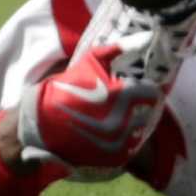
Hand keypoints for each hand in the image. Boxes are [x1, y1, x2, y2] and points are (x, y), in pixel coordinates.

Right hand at [15, 44, 160, 179]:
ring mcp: (122, 143)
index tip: (135, 88)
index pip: (154, 93)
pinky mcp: (116, 159)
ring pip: (145, 130)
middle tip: (128, 103)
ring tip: (119, 116)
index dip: (145, 89)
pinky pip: (135, 147)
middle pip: (151, 112)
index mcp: (125, 96)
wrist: (41, 122)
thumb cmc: (69, 86)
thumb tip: (150, 36)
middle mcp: (127, 122)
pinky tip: (114, 131)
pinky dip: (128, 139)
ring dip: (137, 122)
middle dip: (142, 106)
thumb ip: (122, 46)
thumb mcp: (92, 60)